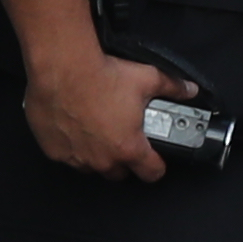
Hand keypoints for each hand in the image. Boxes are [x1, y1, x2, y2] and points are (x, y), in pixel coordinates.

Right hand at [28, 45, 185, 182]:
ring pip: (92, 167)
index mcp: (128, 147)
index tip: (154, 160)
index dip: (156, 167)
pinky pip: (67, 157)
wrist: (62, 69)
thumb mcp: (147, 79)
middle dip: (124, 161)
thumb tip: (189, 89)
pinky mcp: (53, 151)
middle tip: (123, 141)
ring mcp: (76, 157)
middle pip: (119, 173)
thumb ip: (172, 88)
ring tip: (98, 133)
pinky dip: (72, 148)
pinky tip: (74, 130)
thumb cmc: (102, 76)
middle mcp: (102, 159)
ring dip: (97, 156)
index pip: (151, 173)